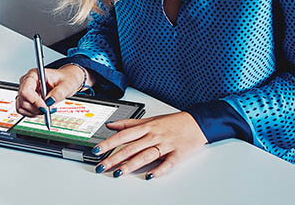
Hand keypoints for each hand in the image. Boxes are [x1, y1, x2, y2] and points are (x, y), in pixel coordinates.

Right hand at [15, 66, 83, 115]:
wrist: (66, 81)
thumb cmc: (65, 79)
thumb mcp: (66, 85)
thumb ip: (58, 93)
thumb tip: (49, 101)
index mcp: (34, 75)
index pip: (26, 90)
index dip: (34, 101)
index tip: (45, 108)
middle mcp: (27, 82)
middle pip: (23, 100)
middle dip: (36, 108)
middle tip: (49, 109)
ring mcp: (26, 91)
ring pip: (22, 107)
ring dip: (34, 112)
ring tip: (47, 109)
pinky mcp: (26, 99)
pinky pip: (23, 110)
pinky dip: (33, 114)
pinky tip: (43, 110)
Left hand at [92, 112, 206, 178]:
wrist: (197, 122)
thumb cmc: (173, 122)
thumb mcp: (150, 119)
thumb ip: (129, 123)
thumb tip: (111, 125)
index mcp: (147, 127)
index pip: (123, 136)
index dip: (108, 143)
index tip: (96, 150)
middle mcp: (154, 136)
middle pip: (131, 148)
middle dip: (114, 158)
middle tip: (102, 166)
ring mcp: (166, 145)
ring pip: (146, 156)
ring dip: (132, 165)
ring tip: (119, 173)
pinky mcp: (178, 154)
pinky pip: (167, 163)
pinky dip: (159, 170)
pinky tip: (150, 176)